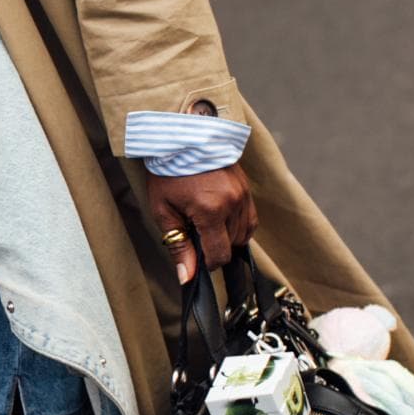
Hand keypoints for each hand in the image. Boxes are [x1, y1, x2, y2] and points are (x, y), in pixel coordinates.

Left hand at [147, 166, 256, 284]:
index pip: (220, 254)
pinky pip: (250, 218)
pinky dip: (238, 225)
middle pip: (233, 245)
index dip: (208, 263)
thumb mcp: (164, 211)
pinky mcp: (246, 188)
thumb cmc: (167, 172)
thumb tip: (187, 277)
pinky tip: (221, 220)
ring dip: (226, 236)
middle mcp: (232, 203)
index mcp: (210, 210)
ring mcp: (242, 194)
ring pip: (243, 234)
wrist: (180, 137)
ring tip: (205, 223)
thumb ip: (178, 246)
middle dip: (215, 247)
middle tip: (195, 233)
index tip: (197, 258)